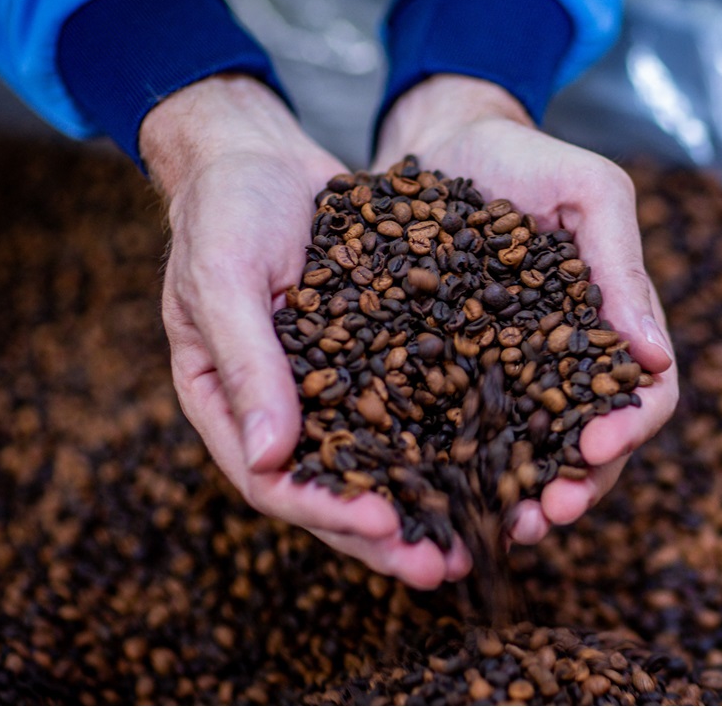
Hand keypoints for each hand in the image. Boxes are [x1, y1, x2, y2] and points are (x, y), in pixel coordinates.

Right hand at [143, 74, 470, 587]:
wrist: (258, 157)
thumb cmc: (224, 211)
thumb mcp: (223, 277)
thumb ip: (246, 363)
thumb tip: (273, 459)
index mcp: (227, 407)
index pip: (275, 482)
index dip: (330, 510)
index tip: (387, 524)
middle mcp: (280, 412)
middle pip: (337, 491)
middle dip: (392, 534)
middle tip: (448, 565)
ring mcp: (328, 390)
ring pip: (381, 463)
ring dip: (428, 502)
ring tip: (485, 536)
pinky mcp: (372, 362)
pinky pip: (411, 411)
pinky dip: (447, 440)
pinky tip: (498, 459)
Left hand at [374, 75, 679, 544]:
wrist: (444, 141)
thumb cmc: (526, 158)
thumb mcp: (589, 192)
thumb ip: (623, 264)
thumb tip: (656, 357)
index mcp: (613, 327)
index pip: (644, 394)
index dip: (630, 427)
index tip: (599, 445)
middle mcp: (567, 364)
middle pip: (592, 446)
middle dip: (579, 487)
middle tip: (549, 514)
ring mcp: (512, 376)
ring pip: (533, 456)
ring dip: (527, 498)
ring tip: (508, 528)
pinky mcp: (454, 377)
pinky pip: (468, 437)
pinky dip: (467, 474)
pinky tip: (449, 501)